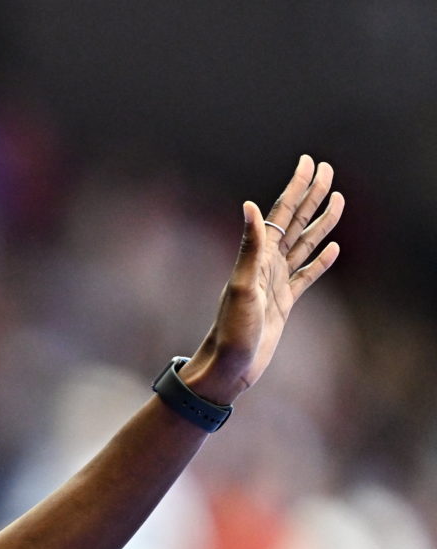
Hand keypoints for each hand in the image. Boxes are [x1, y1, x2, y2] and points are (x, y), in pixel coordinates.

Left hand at [181, 156, 342, 404]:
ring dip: (322, 221)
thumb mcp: (242, 285)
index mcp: (259, 256)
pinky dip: (321, 260)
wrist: (230, 365)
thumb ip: (249, 246)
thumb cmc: (232, 329)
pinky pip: (308, 275)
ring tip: (338, 199)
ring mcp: (278, 282)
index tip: (310, 162)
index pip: (282, 212)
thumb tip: (249, 205)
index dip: (298, 186)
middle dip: (313, 194)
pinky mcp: (285, 302)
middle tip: (328, 169)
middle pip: (296, 221)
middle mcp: (268, 264)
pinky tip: (333, 248)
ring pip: (306, 244)